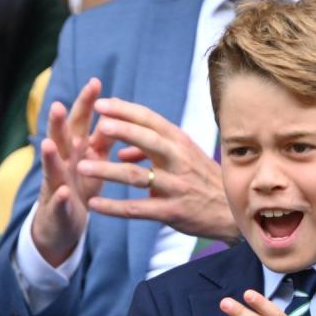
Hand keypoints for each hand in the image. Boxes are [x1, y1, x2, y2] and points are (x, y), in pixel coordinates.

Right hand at [31, 78, 114, 265]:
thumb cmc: (82, 184)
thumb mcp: (95, 159)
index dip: (86, 103)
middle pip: (60, 138)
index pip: (80, 121)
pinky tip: (62, 191)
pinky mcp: (57, 207)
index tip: (95, 82)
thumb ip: (103, 136)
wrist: (64, 222)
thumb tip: (117, 109)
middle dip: (58, 123)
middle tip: (58, 106)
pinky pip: (58, 201)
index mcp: (76, 148)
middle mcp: (63, 161)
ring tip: (48, 144)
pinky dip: (60, 197)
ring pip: (52, 168)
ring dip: (49, 156)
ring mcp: (56, 184)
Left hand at [76, 97, 238, 241]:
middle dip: (122, 130)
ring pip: (137, 176)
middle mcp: (178, 160)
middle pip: (148, 140)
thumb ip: (151, 150)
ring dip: (108, 170)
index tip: (100, 103)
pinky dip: (114, 207)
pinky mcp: (171, 211)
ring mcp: (175, 186)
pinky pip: (138, 209)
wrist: (233, 212)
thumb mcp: (183, 156)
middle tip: (98, 125)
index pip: (150, 120)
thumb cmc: (202, 179)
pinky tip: (93, 205)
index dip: (125, 111)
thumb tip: (122, 150)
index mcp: (179, 142)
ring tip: (82, 167)